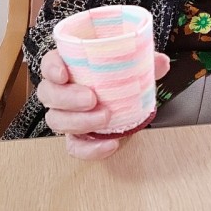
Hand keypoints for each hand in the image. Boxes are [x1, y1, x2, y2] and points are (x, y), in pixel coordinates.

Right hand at [37, 48, 170, 160]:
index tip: (63, 74)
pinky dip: (90, 149)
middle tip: (92, 99)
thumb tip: (161, 62)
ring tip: (105, 118)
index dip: (52, 68)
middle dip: (67, 97)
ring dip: (78, 121)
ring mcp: (66, 115)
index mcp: (71, 66)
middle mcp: (62, 90)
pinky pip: (74, 147)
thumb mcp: (135, 64)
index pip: (50, 63)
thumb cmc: (121, 76)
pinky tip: (110, 144)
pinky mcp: (76, 137)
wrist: (127, 101)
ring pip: (56, 120)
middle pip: (49, 93)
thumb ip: (146, 61)